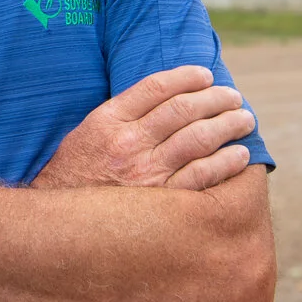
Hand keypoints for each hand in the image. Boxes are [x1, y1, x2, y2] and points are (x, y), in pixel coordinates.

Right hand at [33, 65, 253, 191]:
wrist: (57, 226)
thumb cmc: (75, 176)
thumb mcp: (87, 134)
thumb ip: (121, 115)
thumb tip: (165, 97)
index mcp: (108, 122)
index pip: (155, 88)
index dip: (186, 77)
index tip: (206, 75)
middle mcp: (128, 144)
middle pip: (183, 110)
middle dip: (215, 99)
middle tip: (234, 97)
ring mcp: (146, 174)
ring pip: (198, 139)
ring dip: (227, 125)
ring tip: (244, 120)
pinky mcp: (160, 202)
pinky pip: (202, 177)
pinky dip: (226, 163)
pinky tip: (240, 155)